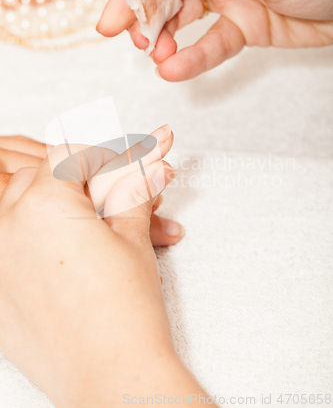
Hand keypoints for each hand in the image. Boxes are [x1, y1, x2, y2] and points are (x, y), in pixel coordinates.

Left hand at [0, 126, 208, 406]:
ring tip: (79, 209)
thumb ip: (132, 189)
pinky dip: (22, 229)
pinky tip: (55, 239)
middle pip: (35, 173)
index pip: (70, 155)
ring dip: (41, 196)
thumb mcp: (132, 237)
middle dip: (72, 174)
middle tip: (103, 186)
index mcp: (44, 203)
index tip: (121, 161)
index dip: (103, 155)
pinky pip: (4, 240)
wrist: (112, 374)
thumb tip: (143, 166)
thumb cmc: (123, 313)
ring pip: (10, 200)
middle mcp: (6, 224)